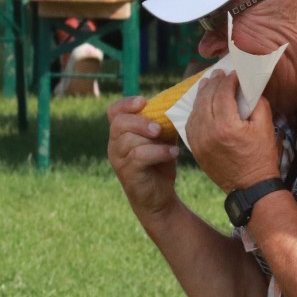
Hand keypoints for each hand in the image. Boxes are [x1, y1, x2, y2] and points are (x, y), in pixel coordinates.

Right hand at [107, 96, 180, 218]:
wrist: (160, 196)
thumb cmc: (161, 162)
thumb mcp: (163, 138)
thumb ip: (165, 121)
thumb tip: (182, 100)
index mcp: (122, 132)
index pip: (114, 111)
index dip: (126, 103)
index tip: (143, 102)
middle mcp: (115, 144)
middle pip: (119, 123)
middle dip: (141, 122)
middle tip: (159, 129)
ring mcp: (119, 160)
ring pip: (128, 140)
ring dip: (153, 140)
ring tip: (172, 145)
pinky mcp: (127, 173)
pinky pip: (138, 156)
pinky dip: (158, 152)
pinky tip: (173, 154)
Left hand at [187, 70, 281, 192]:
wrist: (250, 187)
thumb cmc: (262, 156)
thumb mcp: (266, 127)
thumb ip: (257, 103)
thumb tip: (248, 87)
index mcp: (227, 126)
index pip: (223, 93)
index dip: (228, 80)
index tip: (234, 74)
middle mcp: (208, 132)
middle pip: (206, 98)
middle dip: (213, 83)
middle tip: (219, 74)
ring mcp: (199, 141)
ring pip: (195, 110)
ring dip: (201, 95)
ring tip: (207, 84)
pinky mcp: (195, 149)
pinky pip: (190, 124)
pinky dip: (195, 111)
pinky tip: (201, 105)